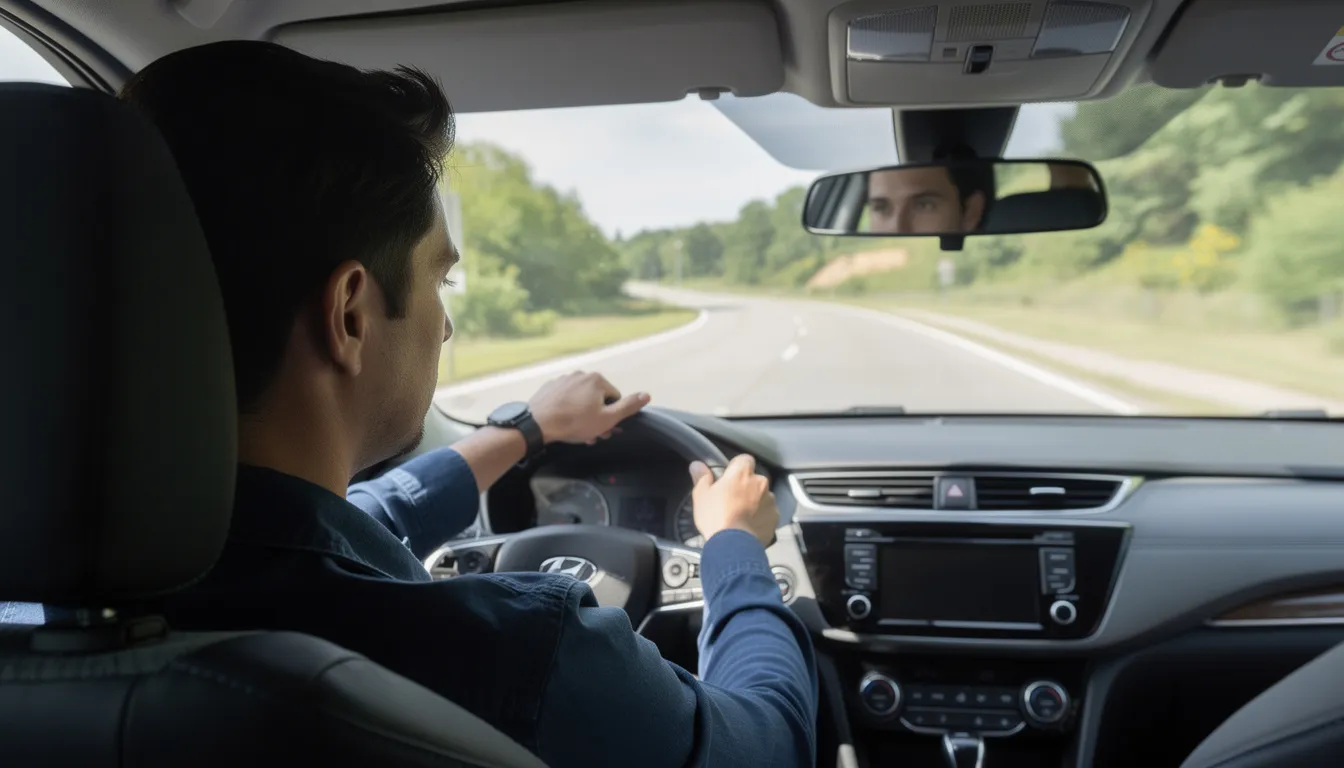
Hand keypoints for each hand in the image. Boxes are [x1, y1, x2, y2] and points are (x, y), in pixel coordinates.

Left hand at [528, 371, 649, 444]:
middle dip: (597, 417)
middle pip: (597, 399)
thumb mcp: (607, 419)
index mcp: (597, 380)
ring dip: (583, 414)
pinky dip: (567, 409)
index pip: (614, 398)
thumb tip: (647, 395)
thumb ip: (628, 406)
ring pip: (581, 399)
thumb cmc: (574, 422)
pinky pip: (565, 398)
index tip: (605, 430)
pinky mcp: (550, 387)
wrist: (538, 424)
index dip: (612, 416)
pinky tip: (564, 422)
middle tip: (592, 435)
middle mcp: (581, 375)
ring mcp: (564, 380)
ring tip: (577, 431)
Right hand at [689, 454, 777, 547]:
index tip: (729, 477)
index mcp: (742, 473)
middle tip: (733, 499)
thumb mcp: (701, 495)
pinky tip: (750, 526)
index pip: (744, 459)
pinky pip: (768, 512)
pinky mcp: (775, 517)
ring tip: (742, 515)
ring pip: (763, 496)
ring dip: (755, 501)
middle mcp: (760, 482)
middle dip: (747, 486)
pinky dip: (762, 516)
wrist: (733, 545)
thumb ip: (701, 477)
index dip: (737, 467)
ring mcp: (770, 500)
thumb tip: (697, 464)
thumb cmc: (715, 516)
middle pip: (754, 479)